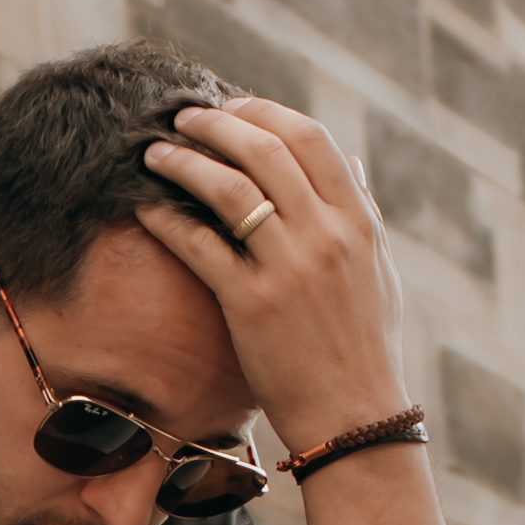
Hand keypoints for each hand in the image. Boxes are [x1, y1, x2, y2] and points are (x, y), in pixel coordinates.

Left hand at [137, 98, 410, 463]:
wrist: (355, 416)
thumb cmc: (365, 345)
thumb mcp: (378, 270)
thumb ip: (364, 211)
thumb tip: (350, 162)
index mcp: (358, 220)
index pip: (310, 138)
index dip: (264, 112)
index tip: (232, 108)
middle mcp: (327, 234)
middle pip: (265, 149)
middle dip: (217, 124)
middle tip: (183, 118)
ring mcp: (290, 268)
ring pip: (231, 188)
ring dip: (186, 160)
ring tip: (155, 152)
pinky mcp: (253, 304)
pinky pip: (200, 244)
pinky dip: (168, 218)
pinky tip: (145, 206)